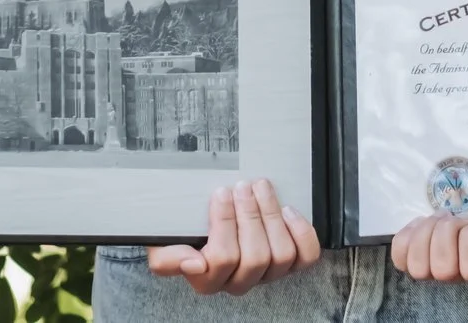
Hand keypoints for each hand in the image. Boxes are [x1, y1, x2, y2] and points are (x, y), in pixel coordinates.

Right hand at [145, 179, 323, 295]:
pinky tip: (287, 210)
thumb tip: (195, 265)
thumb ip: (168, 258)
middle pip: (255, 257)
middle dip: (250, 215)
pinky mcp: (288, 262)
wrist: (200, 222)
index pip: (221, 259)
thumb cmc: (182, 231)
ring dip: (271, 216)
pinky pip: (305, 256)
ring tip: (261, 188)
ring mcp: (265, 273)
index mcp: (207, 280)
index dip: (224, 223)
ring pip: (280, 256)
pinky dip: (301, 232)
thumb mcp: (162, 242)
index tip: (220, 192)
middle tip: (242, 186)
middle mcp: (238, 282)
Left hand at [389, 213, 467, 282]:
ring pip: (417, 264)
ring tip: (441, 216)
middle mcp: (460, 274)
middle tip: (461, 216)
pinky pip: (399, 255)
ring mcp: (435, 267)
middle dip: (449, 231)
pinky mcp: (414, 255)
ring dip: (427, 231)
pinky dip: (407, 235)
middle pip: (441, 267)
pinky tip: (422, 222)